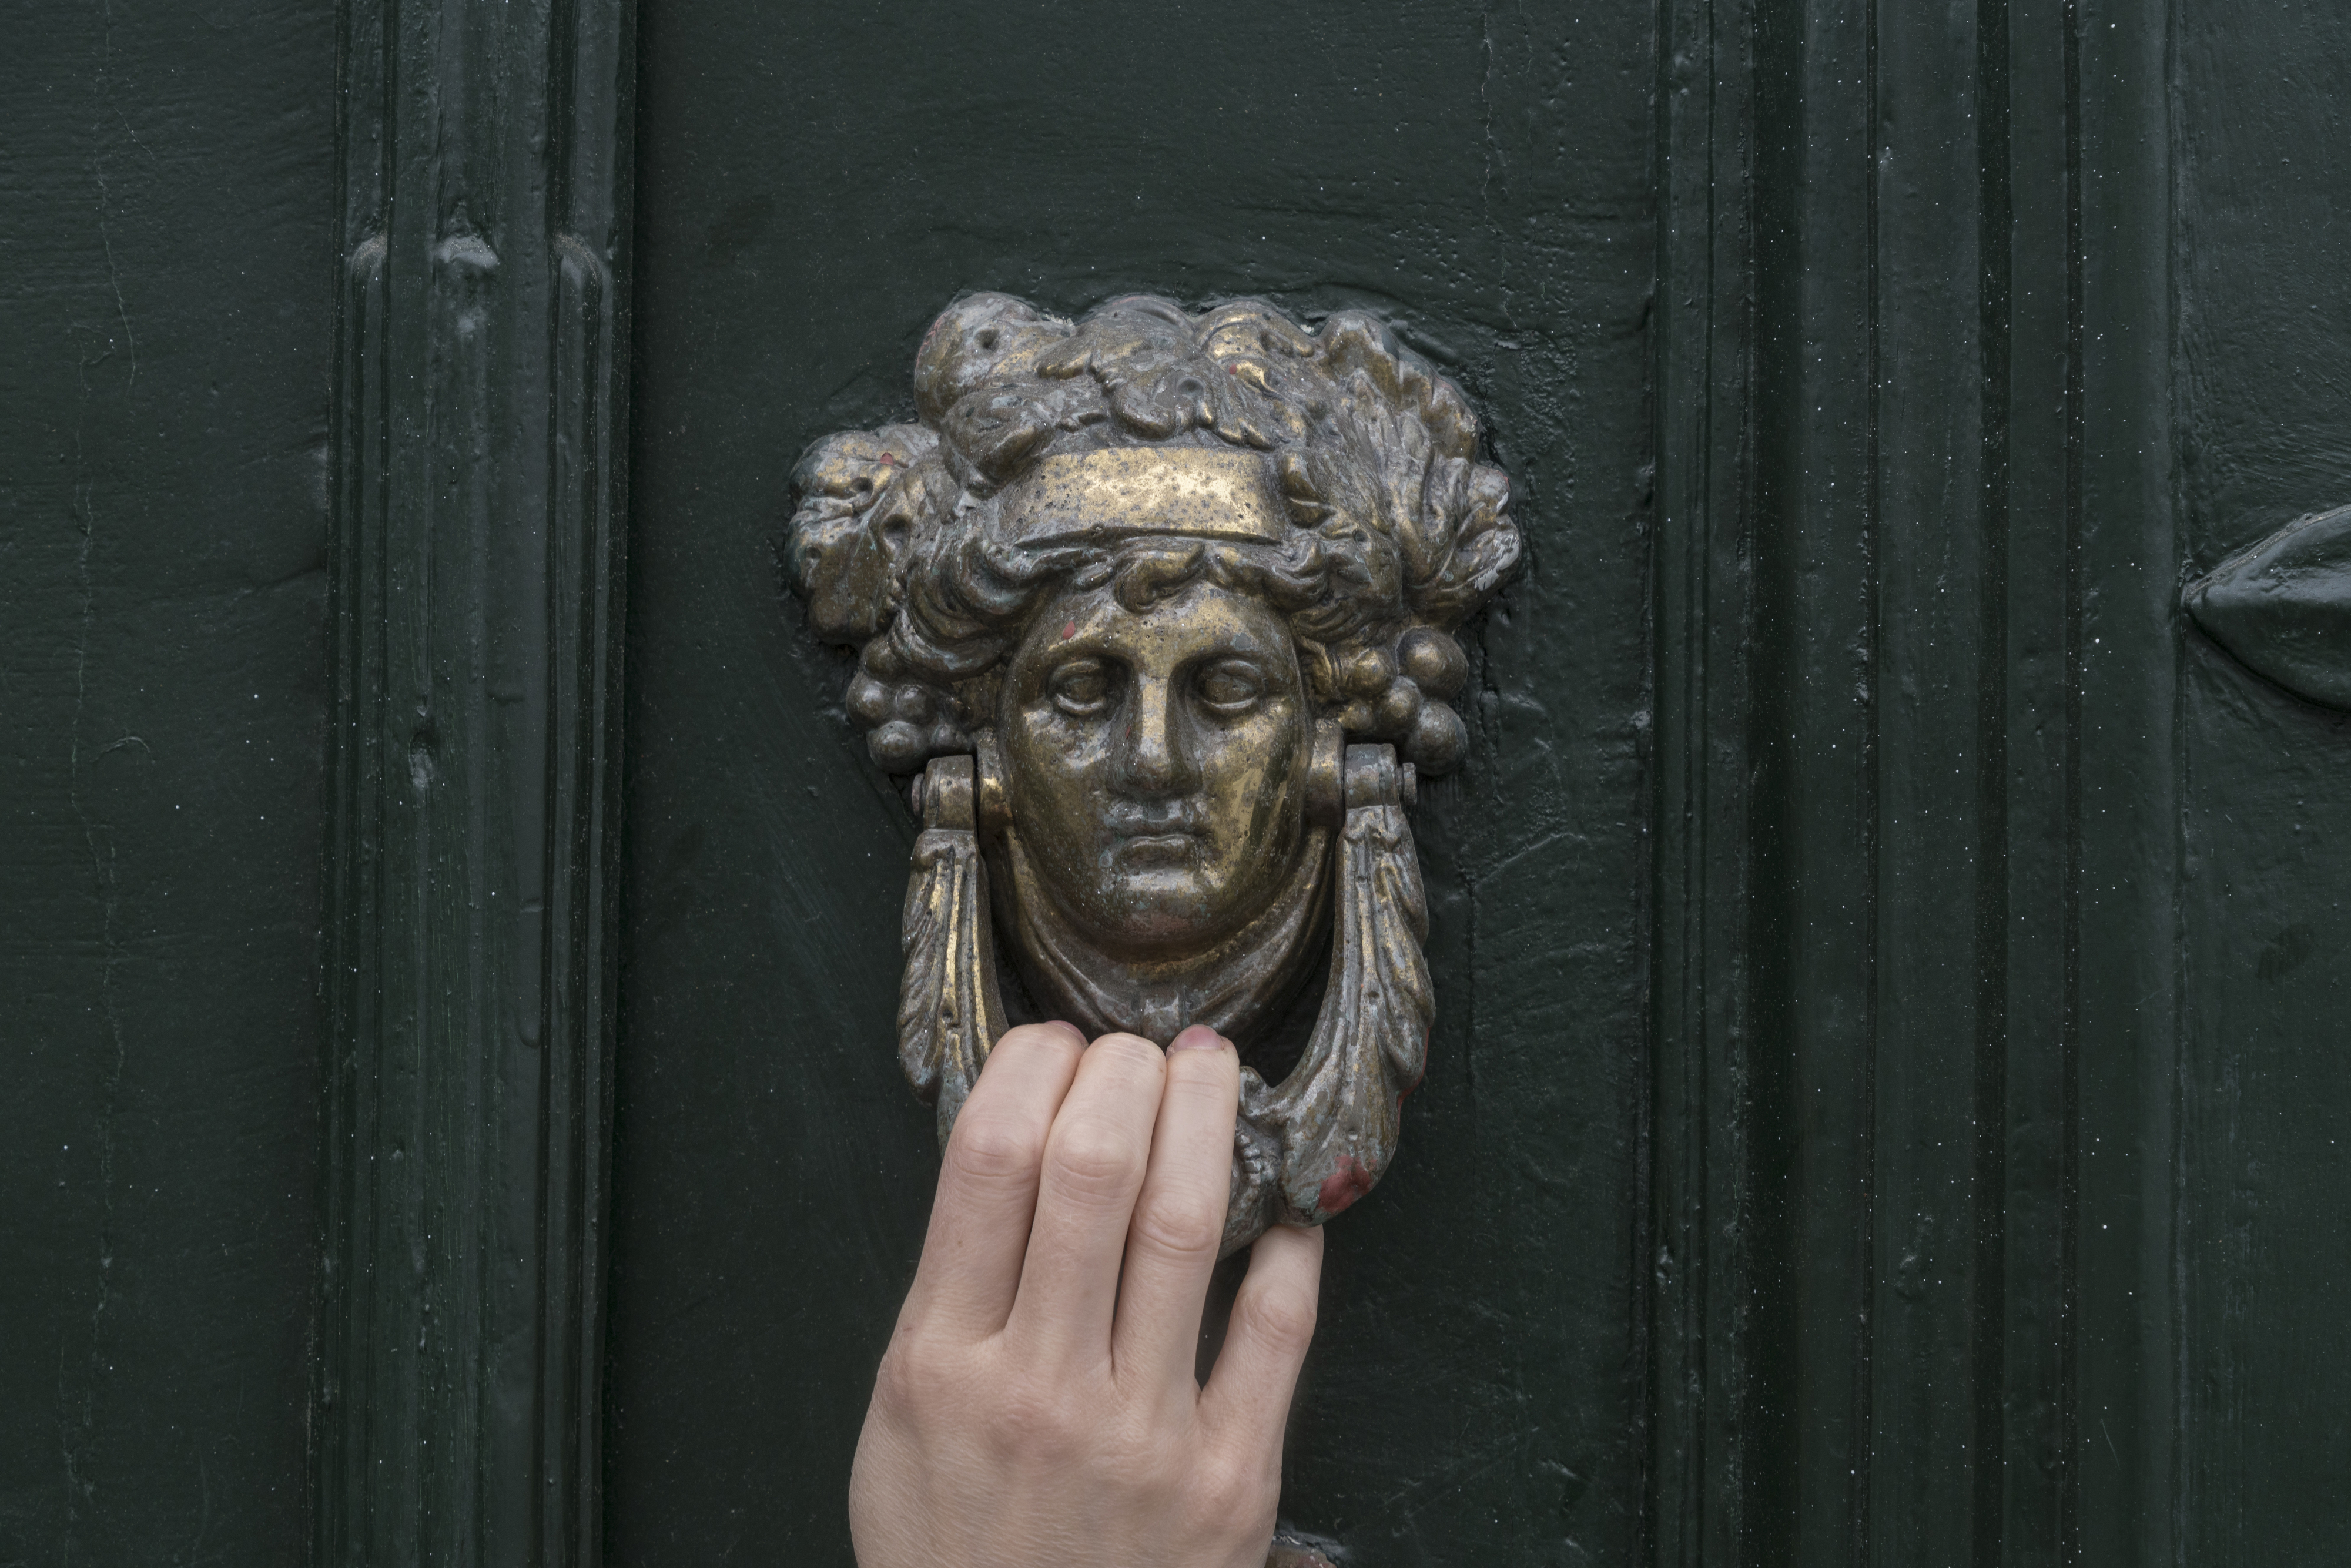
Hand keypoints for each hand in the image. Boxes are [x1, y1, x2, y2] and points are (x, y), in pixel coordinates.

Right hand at [850, 1022, 1324, 1567]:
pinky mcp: (1230, 1481)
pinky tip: (1289, 1202)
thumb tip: (1010, 1153)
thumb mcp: (901, 1422)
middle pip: (1090, 1169)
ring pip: (1184, 1225)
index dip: (1030, 1069)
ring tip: (1211, 1072)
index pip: (986, 1161)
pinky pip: (1275, 1330)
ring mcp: (1141, 1434)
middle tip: (1140, 1048)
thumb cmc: (953, 1548)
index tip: (1055, 1043)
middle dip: (1123, 1073)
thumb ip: (950, 1296)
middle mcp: (1039, 1387)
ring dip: (1205, 1121)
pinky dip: (1291, 1246)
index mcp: (942, 1362)